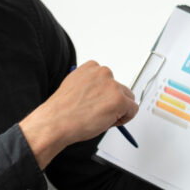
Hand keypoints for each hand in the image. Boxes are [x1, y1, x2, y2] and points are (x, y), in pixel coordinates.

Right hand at [19, 61, 137, 168]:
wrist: (56, 122)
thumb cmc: (61, 110)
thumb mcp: (74, 87)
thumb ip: (90, 87)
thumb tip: (102, 96)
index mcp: (91, 67)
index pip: (108, 79)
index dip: (104, 94)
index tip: (96, 103)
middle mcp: (103, 72)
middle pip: (120, 88)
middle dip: (113, 102)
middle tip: (99, 114)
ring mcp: (112, 85)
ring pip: (128, 99)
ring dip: (119, 110)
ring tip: (102, 119)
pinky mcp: (119, 100)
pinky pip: (133, 109)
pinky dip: (125, 118)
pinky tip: (109, 122)